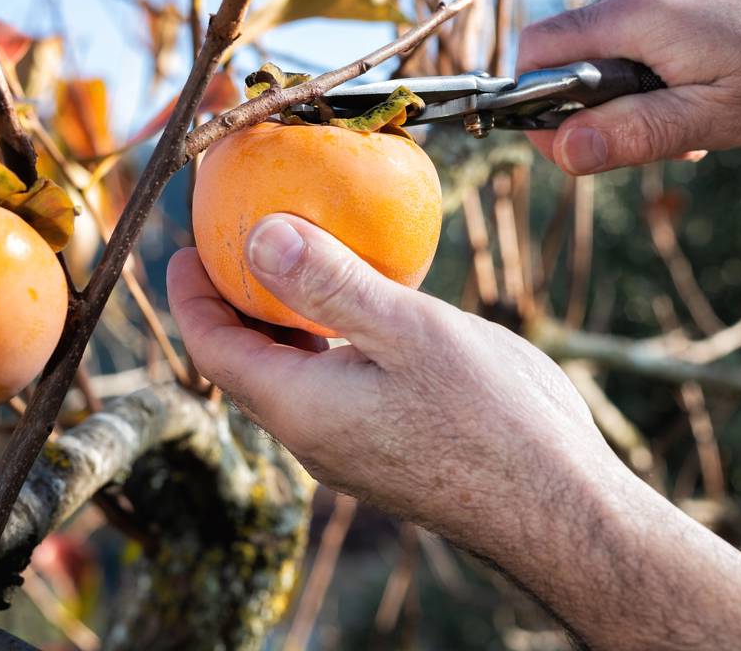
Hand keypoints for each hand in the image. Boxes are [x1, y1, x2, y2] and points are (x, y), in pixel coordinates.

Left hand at [167, 215, 740, 649]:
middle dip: (231, 302)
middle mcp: (312, 434)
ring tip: (293, 265)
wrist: (554, 505)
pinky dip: (327, 341)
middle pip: (246, 362)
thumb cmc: (488, 417)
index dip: (191, 295)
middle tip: (234, 243)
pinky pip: (334, 386)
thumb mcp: (407, 331)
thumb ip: (329, 283)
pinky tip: (364, 311)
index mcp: (299, 407)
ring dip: (281, 321)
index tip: (186, 245)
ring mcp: (350, 448)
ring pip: (292, 376)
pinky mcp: (386, 449)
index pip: (214, 348)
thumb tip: (257, 235)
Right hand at [517, 0, 740, 173]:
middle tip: (663, 142)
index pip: (537, 53)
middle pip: (572, 52)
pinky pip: (643, 26)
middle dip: (598, 108)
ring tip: (700, 117)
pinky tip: (711, 86)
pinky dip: (659, 66)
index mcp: (638, 12)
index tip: (575, 149)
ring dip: (634, 92)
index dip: (538, 107)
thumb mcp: (721, 117)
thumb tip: (561, 152)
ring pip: (609, 43)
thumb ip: (634, 134)